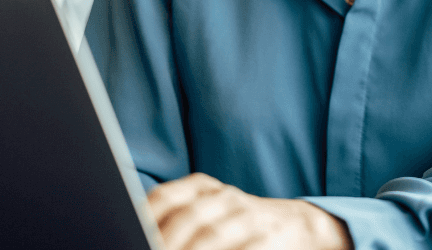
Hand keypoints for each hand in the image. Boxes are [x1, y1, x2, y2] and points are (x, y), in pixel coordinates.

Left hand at [146, 173, 352, 249]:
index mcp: (203, 188)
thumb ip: (176, 220)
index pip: (167, 196)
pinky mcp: (272, 237)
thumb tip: (138, 233)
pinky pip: (247, 248)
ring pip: (215, 234)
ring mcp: (251, 216)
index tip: (133, 232)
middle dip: (167, 241)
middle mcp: (226, 197)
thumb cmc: (239, 224)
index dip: (148, 215)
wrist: (298, 225)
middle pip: (190, 217)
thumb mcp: (208, 213)